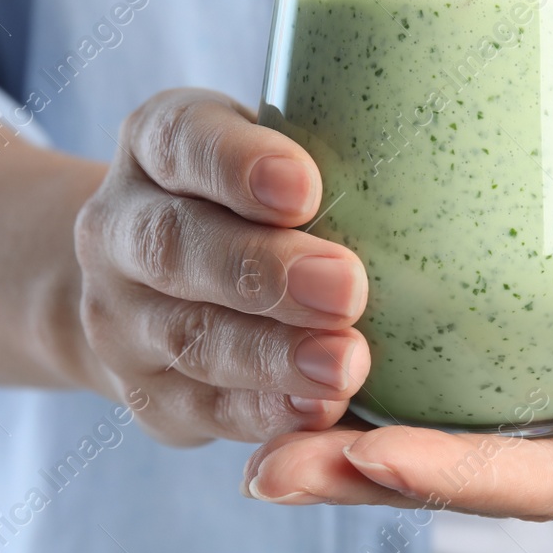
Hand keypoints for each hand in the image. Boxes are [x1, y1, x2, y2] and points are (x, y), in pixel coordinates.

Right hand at [72, 89, 370, 445]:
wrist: (151, 280)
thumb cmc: (252, 200)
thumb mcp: (270, 151)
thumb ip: (325, 157)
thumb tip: (434, 169)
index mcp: (154, 143)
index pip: (181, 139)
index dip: (236, 165)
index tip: (303, 187)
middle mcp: (118, 227)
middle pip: (175, 246)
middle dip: (264, 271)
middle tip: (347, 288)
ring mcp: (119, 316)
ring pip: (189, 336)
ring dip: (271, 355)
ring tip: (346, 365)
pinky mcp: (146, 392)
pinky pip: (203, 407)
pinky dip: (263, 412)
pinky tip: (318, 410)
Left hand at [239, 118, 552, 515]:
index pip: (541, 484)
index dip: (453, 479)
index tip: (365, 456)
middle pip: (475, 478)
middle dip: (368, 480)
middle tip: (267, 469)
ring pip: (453, 443)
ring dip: (354, 452)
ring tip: (261, 443)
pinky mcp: (536, 355)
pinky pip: (457, 390)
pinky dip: (383, 396)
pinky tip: (309, 375)